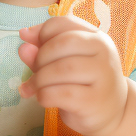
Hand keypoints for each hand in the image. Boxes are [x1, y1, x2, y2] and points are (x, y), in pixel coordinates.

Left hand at [18, 15, 127, 135]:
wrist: (113, 112)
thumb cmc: (84, 82)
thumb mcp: (64, 62)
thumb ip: (43, 50)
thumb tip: (23, 39)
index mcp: (96, 36)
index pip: (61, 23)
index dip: (40, 34)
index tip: (32, 47)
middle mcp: (103, 51)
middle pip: (61, 44)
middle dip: (40, 58)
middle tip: (34, 72)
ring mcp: (102, 75)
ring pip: (60, 69)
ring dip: (38, 79)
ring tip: (32, 88)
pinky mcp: (95, 100)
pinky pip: (62, 94)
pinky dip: (44, 96)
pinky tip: (43, 99)